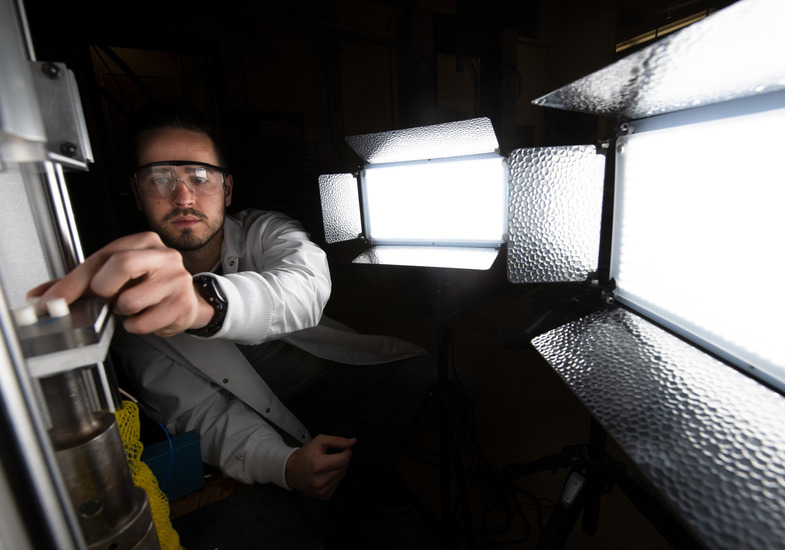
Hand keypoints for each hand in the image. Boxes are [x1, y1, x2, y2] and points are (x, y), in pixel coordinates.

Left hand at [27, 232, 213, 336]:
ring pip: (130, 300)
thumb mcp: (114, 275)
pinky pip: (143, 322)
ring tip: (131, 307)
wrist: (185, 301)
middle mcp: (164, 256)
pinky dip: (136, 325)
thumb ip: (78, 283)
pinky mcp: (183, 304)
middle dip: (104, 289)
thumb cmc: (147, 285)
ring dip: (122, 311)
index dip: (74, 281)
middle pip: (122, 264)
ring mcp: (177, 279)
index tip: (54, 300)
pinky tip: (144, 317)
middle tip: (106, 299)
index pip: (103, 256)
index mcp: (144, 242)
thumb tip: (41, 296)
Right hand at [285, 434, 356, 499]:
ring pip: (342, 475)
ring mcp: (321, 489)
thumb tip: (353, 442)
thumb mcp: (319, 441)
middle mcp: (320, 479)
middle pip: (344, 467)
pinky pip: (337, 484)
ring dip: (338, 469)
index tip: (343, 449)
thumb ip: (337, 440)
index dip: (347, 451)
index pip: (345, 459)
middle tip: (330, 457)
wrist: (291, 470)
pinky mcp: (323, 495)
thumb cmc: (305, 455)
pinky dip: (334, 478)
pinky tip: (325, 474)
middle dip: (341, 460)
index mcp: (318, 465)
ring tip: (326, 466)